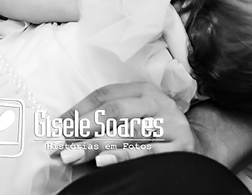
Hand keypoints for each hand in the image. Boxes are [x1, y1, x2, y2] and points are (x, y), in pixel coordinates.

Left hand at [51, 83, 195, 168]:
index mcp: (142, 90)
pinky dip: (122, 156)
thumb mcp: (136, 115)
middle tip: (59, 143)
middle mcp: (157, 103)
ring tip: (72, 154)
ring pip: (128, 132)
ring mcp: (169, 125)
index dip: (77, 110)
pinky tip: (102, 161)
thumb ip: (106, 119)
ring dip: (96, 145)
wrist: (197, 145)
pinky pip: (146, 152)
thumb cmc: (156, 129)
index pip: (104, 95)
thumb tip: (64, 129)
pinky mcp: (178, 148)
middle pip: (114, 111)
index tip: (55, 128)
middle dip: (82, 127)